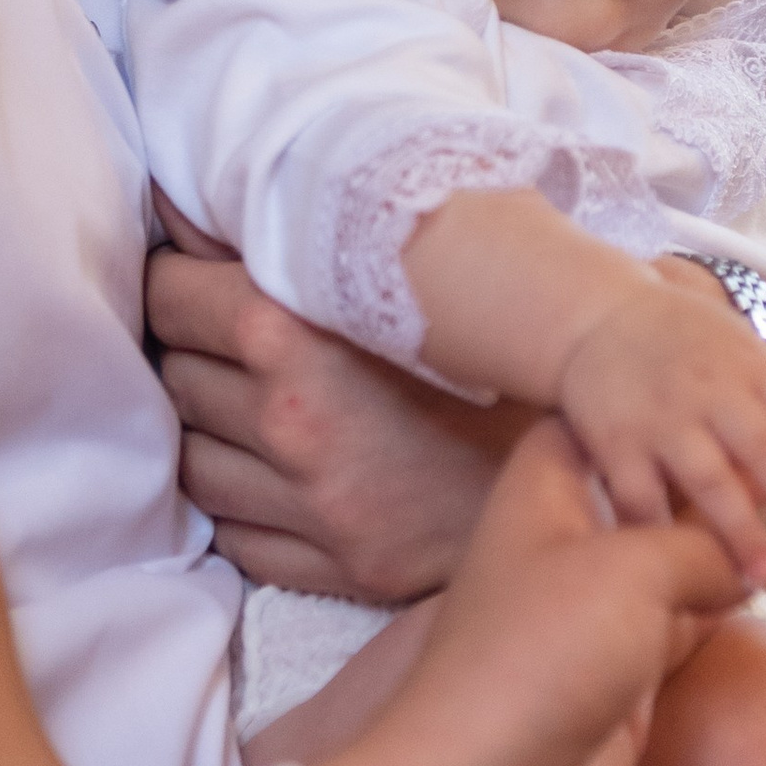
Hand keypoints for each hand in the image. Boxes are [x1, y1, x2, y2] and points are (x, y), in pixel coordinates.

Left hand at [147, 236, 518, 602]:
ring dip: (211, 433)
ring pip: (192, 461)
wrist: (595, 471)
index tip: (192, 280)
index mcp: (296, 335)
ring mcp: (304, 502)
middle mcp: (286, 420)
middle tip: (228, 342)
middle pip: (174, 376)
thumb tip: (213, 201)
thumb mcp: (411, 284)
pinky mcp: (328, 563)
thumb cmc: (503, 361)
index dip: (176, 283)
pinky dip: (244, 505)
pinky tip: (282, 478)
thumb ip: (310, 241)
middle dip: (192, 355)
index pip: (171, 294)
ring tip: (252, 410)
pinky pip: (234, 533)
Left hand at [312, 418, 743, 765]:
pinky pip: (686, 623)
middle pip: (657, 477)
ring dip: (737, 535)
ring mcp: (594, 613)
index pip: (614, 411)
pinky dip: (729, 605)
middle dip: (723, 453)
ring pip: (680, 555)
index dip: (676, 383)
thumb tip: (743, 561)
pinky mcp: (620, 679)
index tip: (741, 351)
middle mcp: (567, 543)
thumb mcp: (629, 570)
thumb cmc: (533, 661)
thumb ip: (698, 545)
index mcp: (544, 491)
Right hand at [559, 261, 765, 580]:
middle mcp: (710, 389)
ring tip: (763, 574)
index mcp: (750, 365)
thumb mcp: (740, 340)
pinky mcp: (615, 440)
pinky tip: (679, 565)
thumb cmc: (680, 336)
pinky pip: (640, 494)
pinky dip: (659, 529)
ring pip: (707, 478)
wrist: (594, 317)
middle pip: (763, 449)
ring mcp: (661, 416)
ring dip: (738, 528)